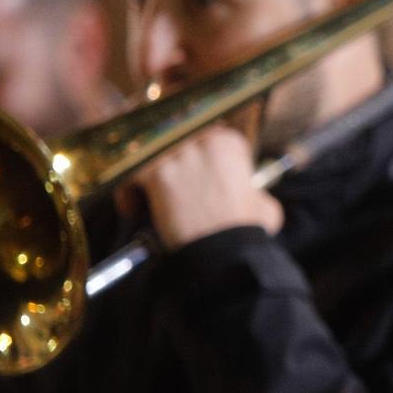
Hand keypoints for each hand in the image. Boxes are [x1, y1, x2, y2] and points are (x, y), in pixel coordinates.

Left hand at [134, 125, 281, 249]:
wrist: (225, 252)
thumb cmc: (247, 231)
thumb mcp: (265, 207)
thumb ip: (254, 193)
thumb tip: (252, 197)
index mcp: (229, 144)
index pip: (208, 140)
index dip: (202, 161)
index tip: (201, 179)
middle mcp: (202, 142)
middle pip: (175, 146)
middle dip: (173, 166)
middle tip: (174, 188)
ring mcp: (177, 157)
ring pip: (150, 158)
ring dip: (149, 177)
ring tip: (149, 199)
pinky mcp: (157, 175)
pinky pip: (131, 175)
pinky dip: (128, 191)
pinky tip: (132, 207)